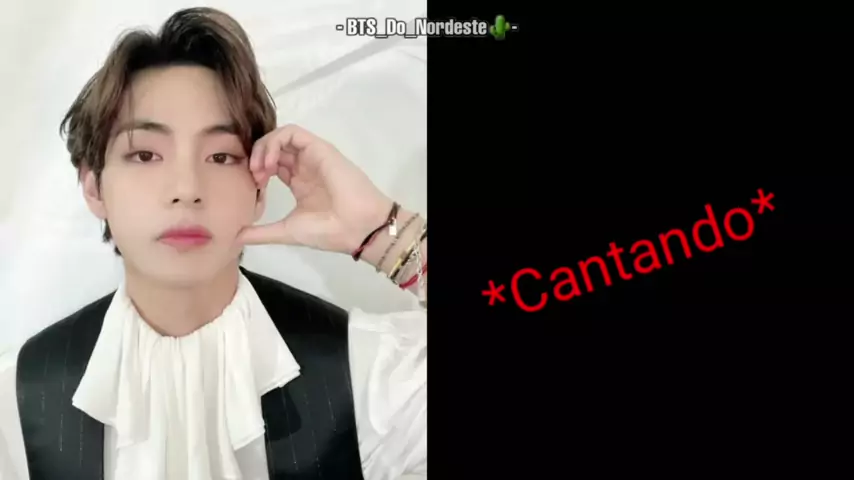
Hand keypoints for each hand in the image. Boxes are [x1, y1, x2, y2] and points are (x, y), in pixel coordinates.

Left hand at [238, 124, 392, 253]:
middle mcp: (305, 166)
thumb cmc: (328, 231)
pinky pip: (292, 133)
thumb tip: (235, 237)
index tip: (251, 188)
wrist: (357, 229)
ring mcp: (312, 156)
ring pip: (280, 136)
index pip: (272, 164)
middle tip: (252, 177)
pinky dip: (274, 142)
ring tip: (259, 169)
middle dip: (256, 157)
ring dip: (263, 148)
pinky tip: (270, 162)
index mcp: (299, 183)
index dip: (256, 170)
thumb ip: (261, 232)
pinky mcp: (319, 148)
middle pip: (273, 148)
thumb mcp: (287, 231)